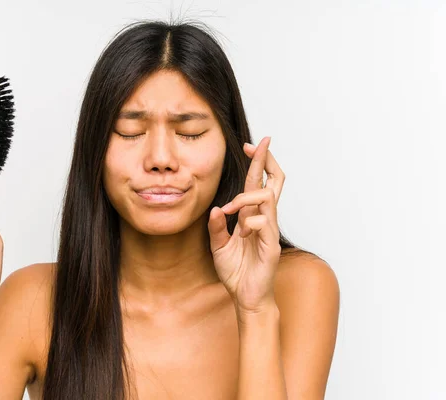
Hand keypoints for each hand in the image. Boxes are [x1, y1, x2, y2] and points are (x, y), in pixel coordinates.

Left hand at [208, 137, 284, 314]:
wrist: (245, 296)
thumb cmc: (236, 271)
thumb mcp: (218, 245)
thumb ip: (217, 227)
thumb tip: (216, 208)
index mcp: (251, 217)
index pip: (257, 183)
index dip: (256, 163)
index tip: (248, 146)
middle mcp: (263, 219)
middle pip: (274, 181)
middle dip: (267, 160)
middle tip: (260, 144)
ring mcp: (269, 231)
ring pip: (267, 197)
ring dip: (247, 197)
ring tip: (232, 208)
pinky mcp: (271, 245)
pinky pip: (265, 224)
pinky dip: (250, 223)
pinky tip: (242, 234)